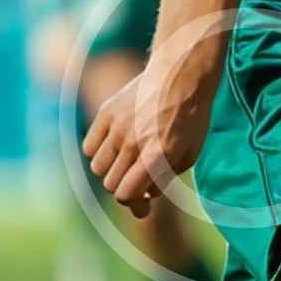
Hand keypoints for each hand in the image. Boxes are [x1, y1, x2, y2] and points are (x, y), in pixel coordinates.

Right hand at [82, 61, 214, 218]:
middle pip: (111, 184)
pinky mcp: (106, 112)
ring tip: (127, 162)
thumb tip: (145, 197)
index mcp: (156, 155)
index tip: (142, 206)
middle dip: (125, 188)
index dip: (134, 205)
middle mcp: (133, 142)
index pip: (126, 194)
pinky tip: (114, 147)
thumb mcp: (189, 153)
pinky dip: (98, 152)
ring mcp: (117, 126)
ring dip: (111, 171)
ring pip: (97, 167)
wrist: (181, 74)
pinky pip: (89, 146)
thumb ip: (165, 179)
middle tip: (137, 182)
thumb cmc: (191, 116)